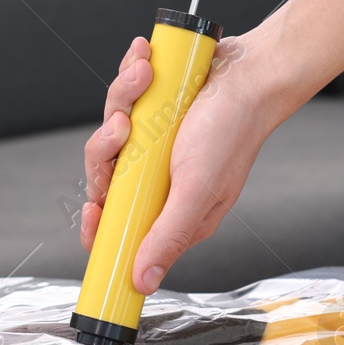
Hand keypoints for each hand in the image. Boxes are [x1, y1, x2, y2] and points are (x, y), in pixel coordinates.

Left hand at [81, 34, 281, 293]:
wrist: (250, 71)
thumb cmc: (232, 130)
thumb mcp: (197, 191)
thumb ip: (167, 236)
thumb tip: (143, 282)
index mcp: (171, 210)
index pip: (120, 231)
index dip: (98, 225)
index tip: (92, 207)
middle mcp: (158, 180)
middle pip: (104, 175)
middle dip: (107, 144)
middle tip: (125, 125)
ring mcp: (152, 144)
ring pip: (110, 131)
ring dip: (122, 98)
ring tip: (144, 78)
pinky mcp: (151, 110)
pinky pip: (122, 98)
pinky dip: (129, 77)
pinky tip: (145, 62)